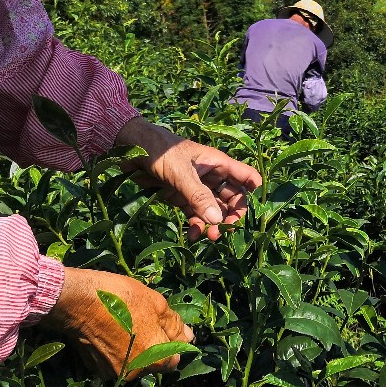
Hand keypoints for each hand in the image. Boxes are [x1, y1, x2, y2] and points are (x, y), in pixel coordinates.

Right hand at [40, 268, 191, 379]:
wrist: (78, 301)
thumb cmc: (121, 298)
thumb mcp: (155, 302)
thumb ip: (174, 324)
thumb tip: (188, 337)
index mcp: (155, 357)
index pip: (174, 358)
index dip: (172, 341)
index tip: (162, 325)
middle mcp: (136, 371)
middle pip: (152, 361)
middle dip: (151, 343)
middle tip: (142, 318)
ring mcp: (114, 372)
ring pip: (133, 361)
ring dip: (133, 346)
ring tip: (124, 322)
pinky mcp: (96, 368)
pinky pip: (114, 361)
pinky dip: (115, 350)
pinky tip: (109, 329)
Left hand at [115, 117, 262, 240]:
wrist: (131, 149)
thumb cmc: (160, 152)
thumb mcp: (180, 173)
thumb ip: (198, 196)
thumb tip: (217, 221)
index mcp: (217, 164)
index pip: (245, 176)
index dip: (254, 191)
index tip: (253, 211)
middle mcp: (211, 176)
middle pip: (232, 198)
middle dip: (232, 215)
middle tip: (225, 230)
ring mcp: (196, 188)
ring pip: (214, 210)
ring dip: (214, 224)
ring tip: (209, 237)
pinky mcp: (181, 198)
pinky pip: (195, 215)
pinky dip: (196, 225)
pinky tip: (192, 235)